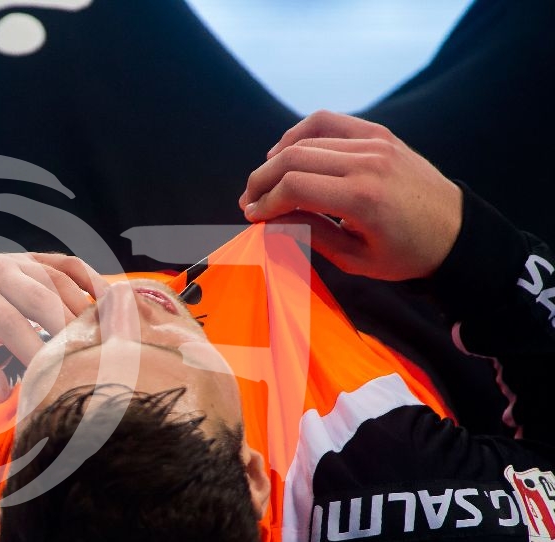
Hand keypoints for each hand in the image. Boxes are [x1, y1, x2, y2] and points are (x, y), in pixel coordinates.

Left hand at [0, 251, 104, 402]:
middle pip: (45, 298)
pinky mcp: (30, 259)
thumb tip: (1, 396)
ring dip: (84, 311)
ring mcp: (17, 260)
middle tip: (90, 365)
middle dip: (69, 333)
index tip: (54, 382)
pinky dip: (90, 281)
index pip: (12, 324)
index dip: (35, 353)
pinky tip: (108, 304)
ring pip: (61, 282)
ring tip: (106, 342)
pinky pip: (66, 264)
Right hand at [239, 110, 462, 280]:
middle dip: (260, 181)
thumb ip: (309, 234)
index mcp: (362, 198)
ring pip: (305, 140)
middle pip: (292, 158)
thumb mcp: (354, 258)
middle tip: (248, 202)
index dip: (264, 202)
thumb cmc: (405, 254)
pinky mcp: (378, 133)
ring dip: (275, 161)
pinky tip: (285, 153)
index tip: (251, 217)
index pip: (293, 187)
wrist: (454, 231)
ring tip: (263, 183)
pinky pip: (326, 122)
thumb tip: (268, 220)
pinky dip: (299, 134)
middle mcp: (368, 163)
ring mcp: (374, 143)